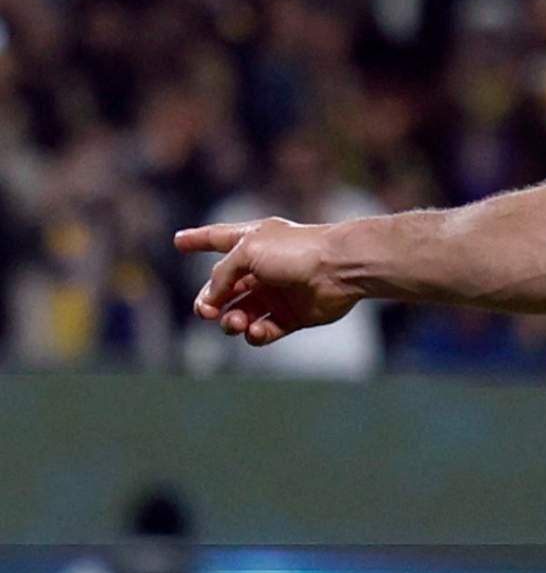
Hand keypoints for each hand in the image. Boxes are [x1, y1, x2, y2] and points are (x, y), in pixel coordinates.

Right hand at [175, 218, 360, 345]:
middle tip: (207, 311)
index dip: (197, 239)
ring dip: (231, 321)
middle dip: (209, 302)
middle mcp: (263, 267)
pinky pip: (264, 330)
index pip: (218, 238)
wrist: (340, 268)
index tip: (178, 240)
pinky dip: (255, 334)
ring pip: (240, 313)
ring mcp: (277, 292)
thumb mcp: (247, 251)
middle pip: (224, 289)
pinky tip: (255, 331)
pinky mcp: (292, 315)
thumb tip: (211, 300)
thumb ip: (222, 273)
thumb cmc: (296, 251)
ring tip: (235, 322)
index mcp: (253, 241)